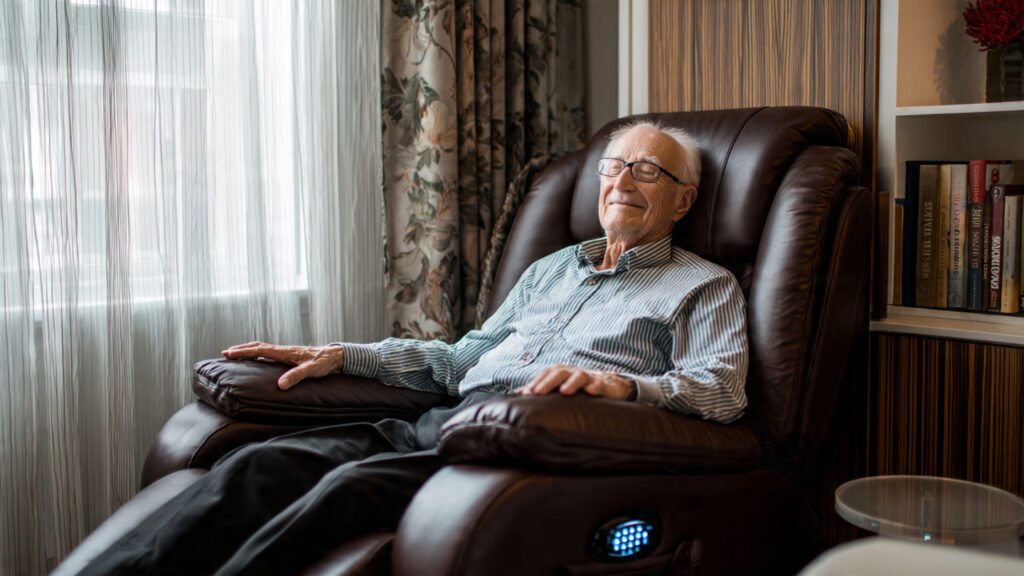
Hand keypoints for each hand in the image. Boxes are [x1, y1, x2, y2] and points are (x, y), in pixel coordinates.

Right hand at [221, 341, 344, 389]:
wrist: (336, 356)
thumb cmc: (325, 363)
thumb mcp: (311, 371)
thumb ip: (296, 377)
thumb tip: (280, 385)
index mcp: (285, 352)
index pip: (260, 350)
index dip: (244, 352)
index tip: (229, 353)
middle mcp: (284, 350)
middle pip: (258, 346)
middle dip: (242, 349)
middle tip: (226, 353)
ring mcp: (287, 352)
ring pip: (263, 348)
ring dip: (249, 350)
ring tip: (236, 354)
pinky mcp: (290, 356)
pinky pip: (270, 353)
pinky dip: (259, 354)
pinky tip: (257, 359)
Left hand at [517, 365, 635, 400]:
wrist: (610, 384)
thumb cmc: (579, 387)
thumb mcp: (560, 388)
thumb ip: (541, 389)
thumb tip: (517, 394)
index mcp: (562, 373)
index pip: (546, 374)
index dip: (536, 382)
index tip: (526, 393)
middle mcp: (573, 372)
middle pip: (559, 372)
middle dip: (548, 382)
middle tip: (538, 393)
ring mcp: (589, 377)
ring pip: (579, 376)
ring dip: (571, 383)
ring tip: (564, 391)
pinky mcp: (604, 384)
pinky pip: (600, 384)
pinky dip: (595, 386)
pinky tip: (591, 392)